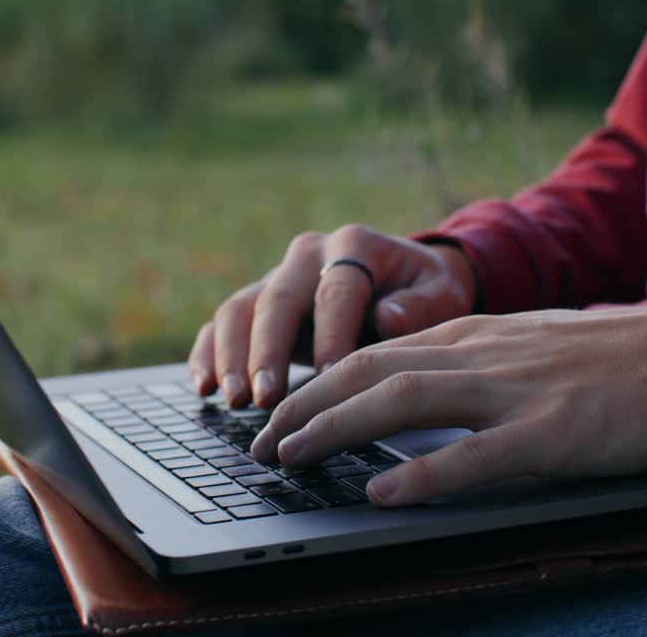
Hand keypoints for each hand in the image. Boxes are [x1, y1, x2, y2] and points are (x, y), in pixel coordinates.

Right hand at [188, 224, 476, 408]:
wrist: (408, 281)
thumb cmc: (427, 293)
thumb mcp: (442, 293)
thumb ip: (422, 306)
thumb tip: (387, 319)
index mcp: (355, 245)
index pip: (336, 289)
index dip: (332, 333)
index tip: (333, 376)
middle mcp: (309, 254)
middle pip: (278, 298)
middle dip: (268, 350)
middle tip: (265, 398)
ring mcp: (278, 277)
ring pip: (240, 309)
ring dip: (231, 356)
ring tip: (234, 400)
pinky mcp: (259, 304)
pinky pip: (221, 325)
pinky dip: (208, 353)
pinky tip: (204, 387)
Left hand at [249, 306, 646, 505]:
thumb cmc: (608, 362)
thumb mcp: (523, 347)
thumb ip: (466, 364)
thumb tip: (403, 393)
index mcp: (473, 335)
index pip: (373, 351)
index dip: (314, 382)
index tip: (275, 411)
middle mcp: (481, 353)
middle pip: (370, 370)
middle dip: (303, 405)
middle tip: (259, 443)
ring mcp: (516, 390)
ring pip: (405, 400)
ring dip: (337, 428)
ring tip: (290, 458)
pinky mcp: (554, 431)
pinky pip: (478, 454)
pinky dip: (425, 473)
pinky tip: (383, 492)